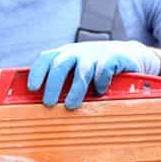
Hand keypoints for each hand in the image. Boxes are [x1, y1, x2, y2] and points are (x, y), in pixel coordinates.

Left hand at [27, 40, 160, 108]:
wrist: (128, 55)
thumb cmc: (96, 70)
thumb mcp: (77, 72)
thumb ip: (63, 84)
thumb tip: (40, 108)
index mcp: (65, 55)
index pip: (46, 59)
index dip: (37, 72)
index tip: (32, 88)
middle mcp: (78, 53)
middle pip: (60, 65)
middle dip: (53, 85)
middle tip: (48, 103)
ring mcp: (95, 54)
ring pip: (82, 71)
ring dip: (76, 90)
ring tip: (70, 106)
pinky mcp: (113, 57)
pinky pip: (104, 69)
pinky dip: (100, 81)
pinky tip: (100, 92)